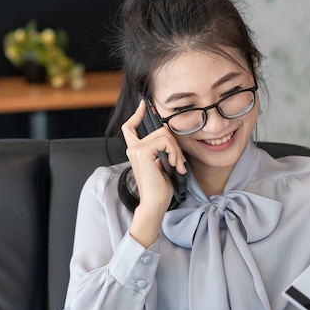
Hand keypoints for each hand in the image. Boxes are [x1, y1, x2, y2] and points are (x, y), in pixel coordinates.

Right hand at [121, 100, 186, 246]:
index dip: (137, 115)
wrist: (154, 203)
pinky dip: (175, 153)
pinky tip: (174, 166)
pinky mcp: (143, 151)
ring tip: (178, 166)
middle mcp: (133, 148)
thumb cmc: (159, 188)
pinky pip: (166, 142)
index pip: (130, 127)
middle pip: (160, 130)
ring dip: (177, 151)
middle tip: (179, 163)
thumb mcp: (161, 163)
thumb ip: (161, 149)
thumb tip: (170, 136)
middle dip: (175, 145)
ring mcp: (136, 149)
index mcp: (136, 150)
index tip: (144, 106)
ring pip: (165, 135)